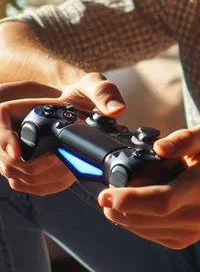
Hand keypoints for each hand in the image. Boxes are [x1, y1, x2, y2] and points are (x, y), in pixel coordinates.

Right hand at [0, 74, 125, 195]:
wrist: (81, 112)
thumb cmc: (81, 96)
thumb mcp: (91, 86)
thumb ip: (102, 92)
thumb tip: (116, 110)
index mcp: (10, 112)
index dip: (4, 142)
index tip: (19, 153)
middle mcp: (8, 134)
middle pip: (7, 160)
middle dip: (35, 165)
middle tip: (62, 160)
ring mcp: (14, 155)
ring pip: (17, 177)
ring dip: (44, 176)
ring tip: (69, 166)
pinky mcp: (25, 170)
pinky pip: (28, 186)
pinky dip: (48, 184)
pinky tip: (68, 175)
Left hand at [97, 123, 199, 248]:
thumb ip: (185, 138)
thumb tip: (159, 148)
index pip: (162, 201)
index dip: (129, 200)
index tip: (106, 194)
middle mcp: (197, 213)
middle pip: (147, 218)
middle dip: (117, 209)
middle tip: (104, 196)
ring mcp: (190, 232)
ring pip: (143, 230)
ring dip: (122, 217)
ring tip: (116, 200)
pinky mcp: (183, 241)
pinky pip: (148, 235)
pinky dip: (134, 224)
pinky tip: (133, 210)